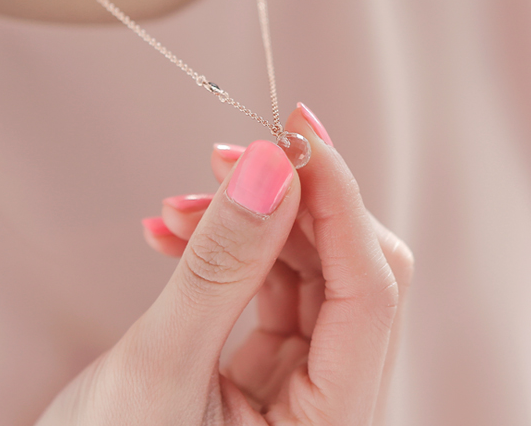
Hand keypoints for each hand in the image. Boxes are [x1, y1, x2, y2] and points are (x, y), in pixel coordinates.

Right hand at [37, 105, 413, 425]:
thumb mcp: (160, 367)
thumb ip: (222, 267)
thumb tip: (270, 169)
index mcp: (333, 425)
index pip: (369, 290)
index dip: (340, 200)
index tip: (301, 134)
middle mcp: (335, 403)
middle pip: (349, 270)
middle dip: (290, 204)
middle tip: (234, 158)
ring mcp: (307, 383)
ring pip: (310, 270)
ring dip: (250, 224)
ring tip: (182, 208)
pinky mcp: (276, 366)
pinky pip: (272, 285)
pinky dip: (230, 252)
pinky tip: (179, 233)